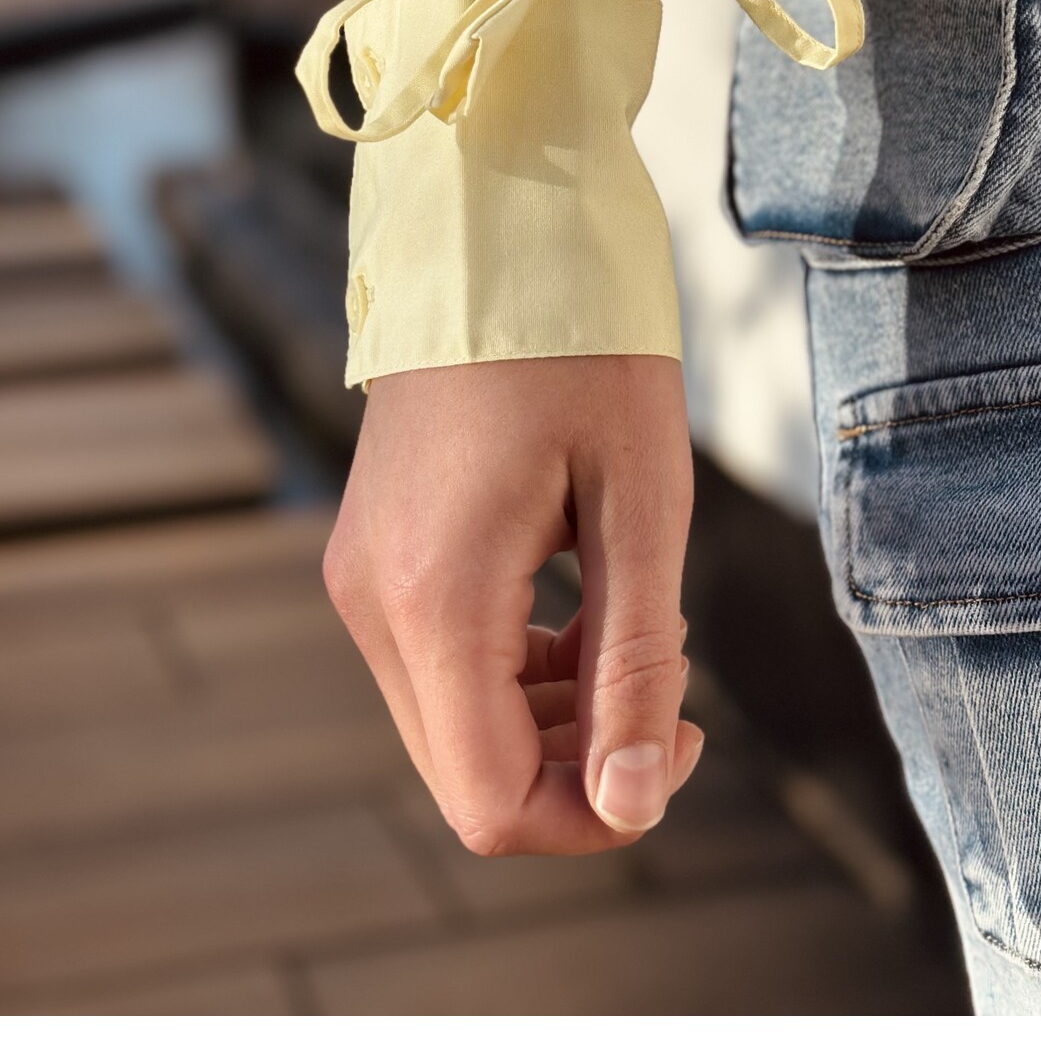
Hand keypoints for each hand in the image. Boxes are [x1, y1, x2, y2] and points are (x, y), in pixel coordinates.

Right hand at [322, 354, 702, 853]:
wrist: (496, 226)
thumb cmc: (587, 348)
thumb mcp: (643, 501)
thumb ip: (636, 660)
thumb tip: (632, 806)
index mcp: (436, 599)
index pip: (492, 804)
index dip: (595, 813)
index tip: (681, 732)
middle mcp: (372, 605)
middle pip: (468, 776)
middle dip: (580, 766)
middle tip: (673, 687)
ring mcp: (360, 579)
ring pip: (453, 727)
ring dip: (552, 719)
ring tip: (639, 632)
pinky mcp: (370, 555)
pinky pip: (439, 666)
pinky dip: (516, 673)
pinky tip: (583, 608)